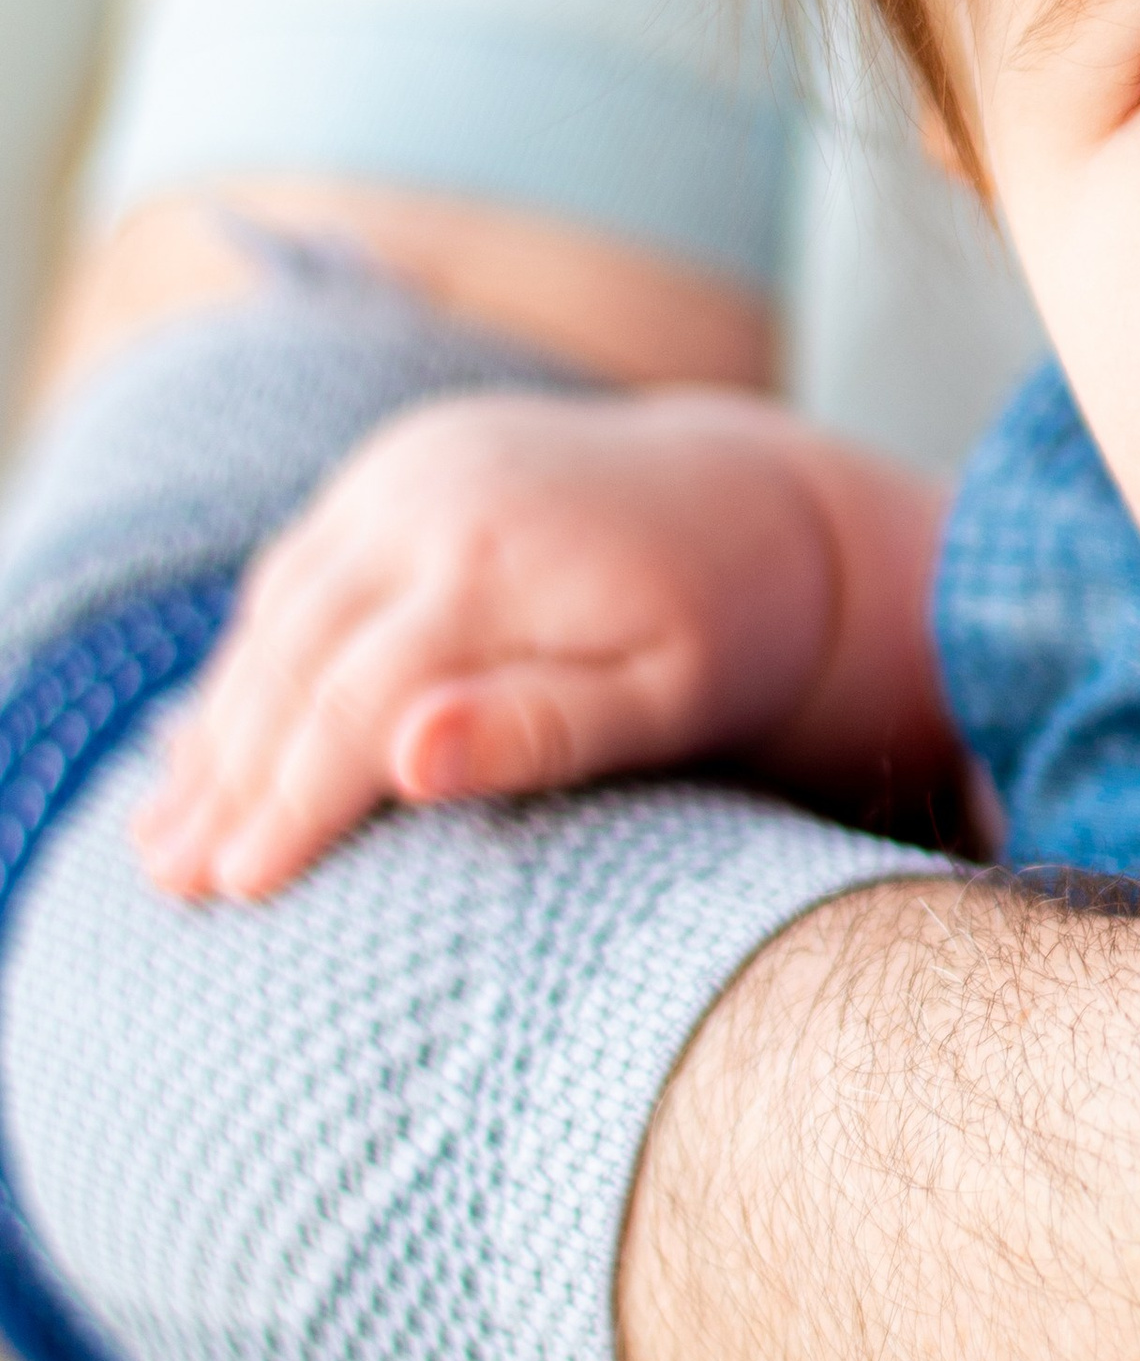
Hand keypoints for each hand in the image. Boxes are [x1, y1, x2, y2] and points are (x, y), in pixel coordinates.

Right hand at [134, 388, 948, 899]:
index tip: (237, 892)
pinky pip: (297, 573)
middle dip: (224, 778)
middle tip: (166, 883)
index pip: (351, 702)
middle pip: (291, 659)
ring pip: (276, 616)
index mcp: (491, 560)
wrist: (757, 498)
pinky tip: (213, 739)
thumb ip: (546, 728)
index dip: (289, 802)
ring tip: (161, 835)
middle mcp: (426, 496)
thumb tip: (409, 760)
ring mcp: (401, 472)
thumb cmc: (728, 630)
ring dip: (215, 725)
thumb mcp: (672, 696)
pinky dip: (251, 659)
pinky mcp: (395, 468)